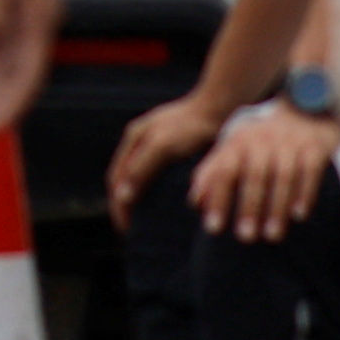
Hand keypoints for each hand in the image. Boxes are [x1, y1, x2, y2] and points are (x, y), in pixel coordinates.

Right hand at [107, 92, 229, 224]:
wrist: (222, 106)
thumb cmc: (192, 125)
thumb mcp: (162, 145)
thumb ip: (140, 168)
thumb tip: (121, 195)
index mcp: (133, 139)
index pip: (116, 179)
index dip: (118, 205)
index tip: (126, 230)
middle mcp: (142, 142)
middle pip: (125, 180)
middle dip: (125, 206)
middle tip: (134, 233)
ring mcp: (159, 146)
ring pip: (143, 180)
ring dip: (141, 201)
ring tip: (150, 225)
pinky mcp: (177, 152)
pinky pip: (161, 178)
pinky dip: (158, 195)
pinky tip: (171, 208)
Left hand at [192, 103, 339, 238]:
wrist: (304, 109)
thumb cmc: (262, 139)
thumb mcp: (234, 148)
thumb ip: (213, 172)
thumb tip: (195, 203)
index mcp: (238, 142)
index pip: (224, 170)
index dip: (217, 198)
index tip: (213, 227)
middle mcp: (262, 142)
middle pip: (254, 176)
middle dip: (248, 206)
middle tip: (244, 237)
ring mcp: (289, 144)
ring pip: (282, 177)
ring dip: (276, 207)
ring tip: (271, 236)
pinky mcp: (315, 149)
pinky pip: (309, 172)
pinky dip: (304, 193)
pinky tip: (299, 216)